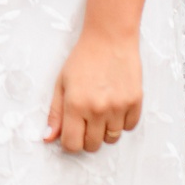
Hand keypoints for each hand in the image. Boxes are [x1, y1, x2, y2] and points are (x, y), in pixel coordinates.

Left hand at [44, 29, 141, 153]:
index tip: (72, 133)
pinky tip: (115, 104)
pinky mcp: (135, 102)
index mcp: (75, 105)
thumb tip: (49, 138)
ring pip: (112, 139)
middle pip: (92, 146)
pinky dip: (122, 121)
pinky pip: (129, 127)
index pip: (72, 145)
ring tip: (101, 108)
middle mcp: (97, 109)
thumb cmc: (84, 58)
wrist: (110, 38)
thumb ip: (55, 114)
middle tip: (87, 118)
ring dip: (105, 130)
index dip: (70, 142)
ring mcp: (118, 107)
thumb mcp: (62, 83)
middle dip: (87, 137)